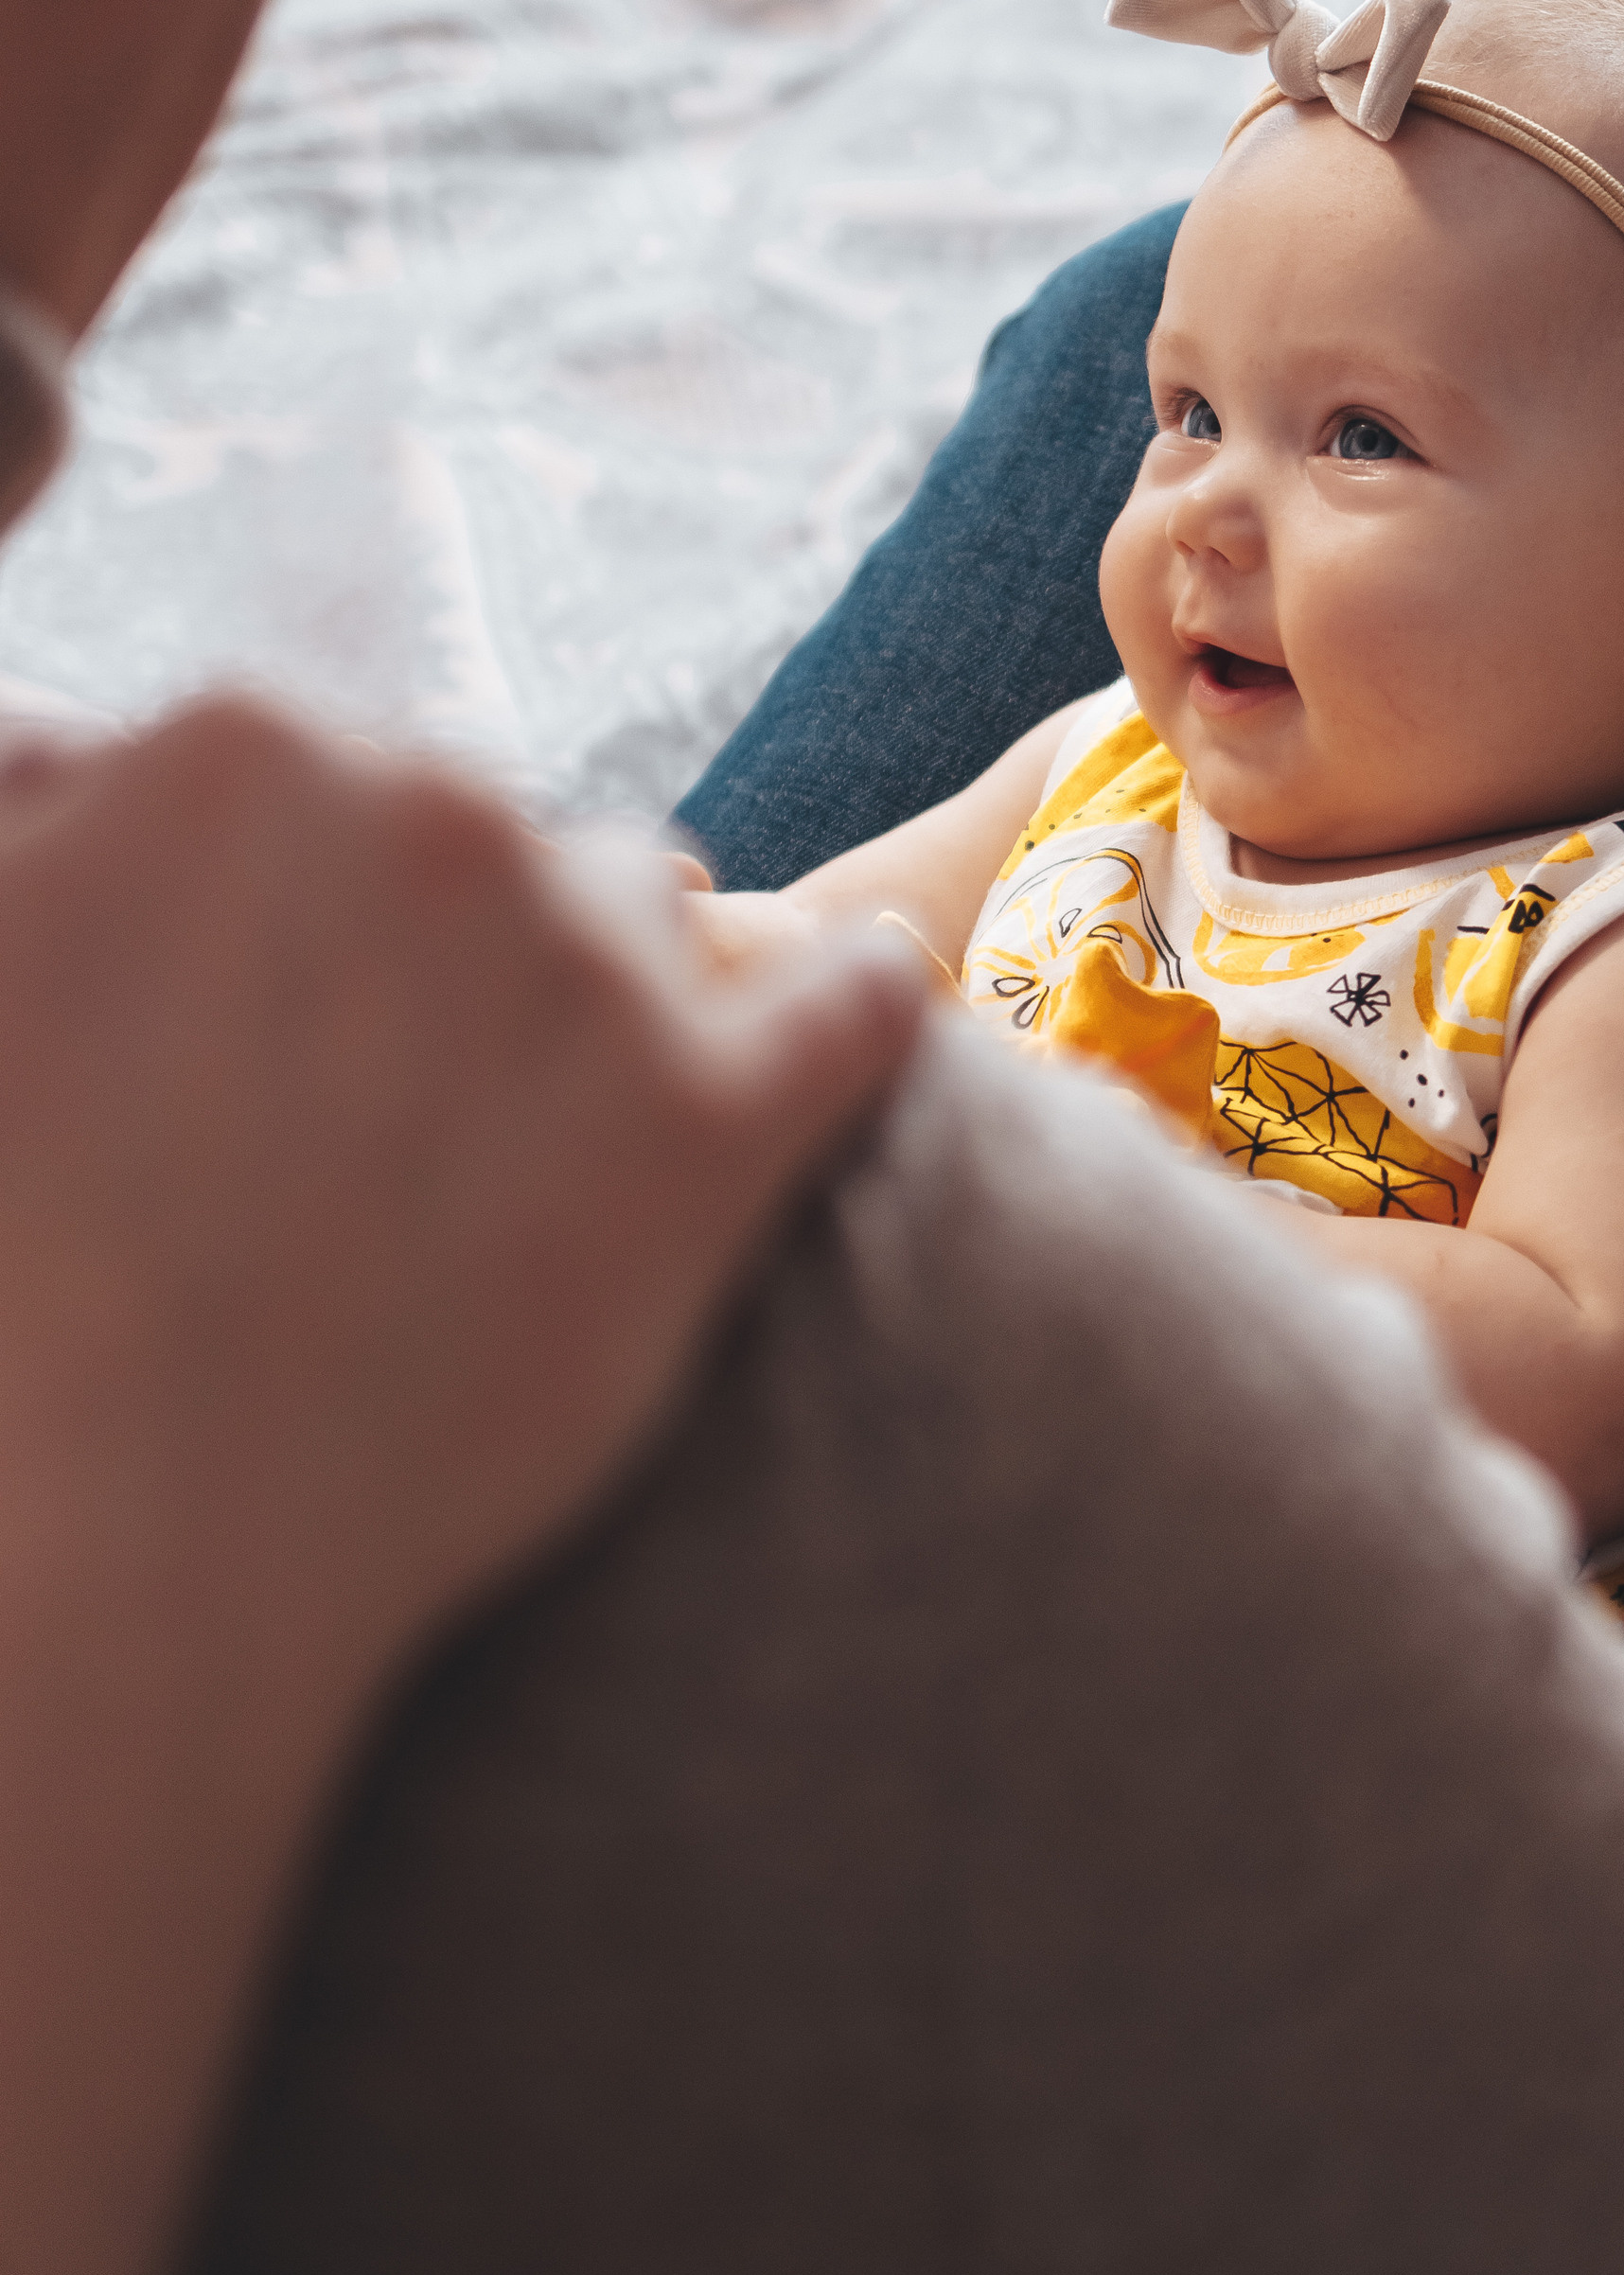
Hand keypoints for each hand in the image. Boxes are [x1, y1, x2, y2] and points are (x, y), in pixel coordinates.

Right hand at [0, 698, 925, 1719]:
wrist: (117, 1526)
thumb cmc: (11, 1265)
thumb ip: (39, 814)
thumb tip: (90, 760)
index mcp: (241, 748)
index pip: (324, 769)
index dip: (306, 891)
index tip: (284, 992)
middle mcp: (435, 817)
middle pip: (486, 830)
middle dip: (452, 929)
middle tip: (400, 1087)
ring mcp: (590, 970)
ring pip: (652, 906)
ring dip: (620, 977)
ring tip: (563, 1106)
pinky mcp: (711, 1129)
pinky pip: (855, 1005)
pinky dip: (871, 994)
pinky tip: (884, 991)